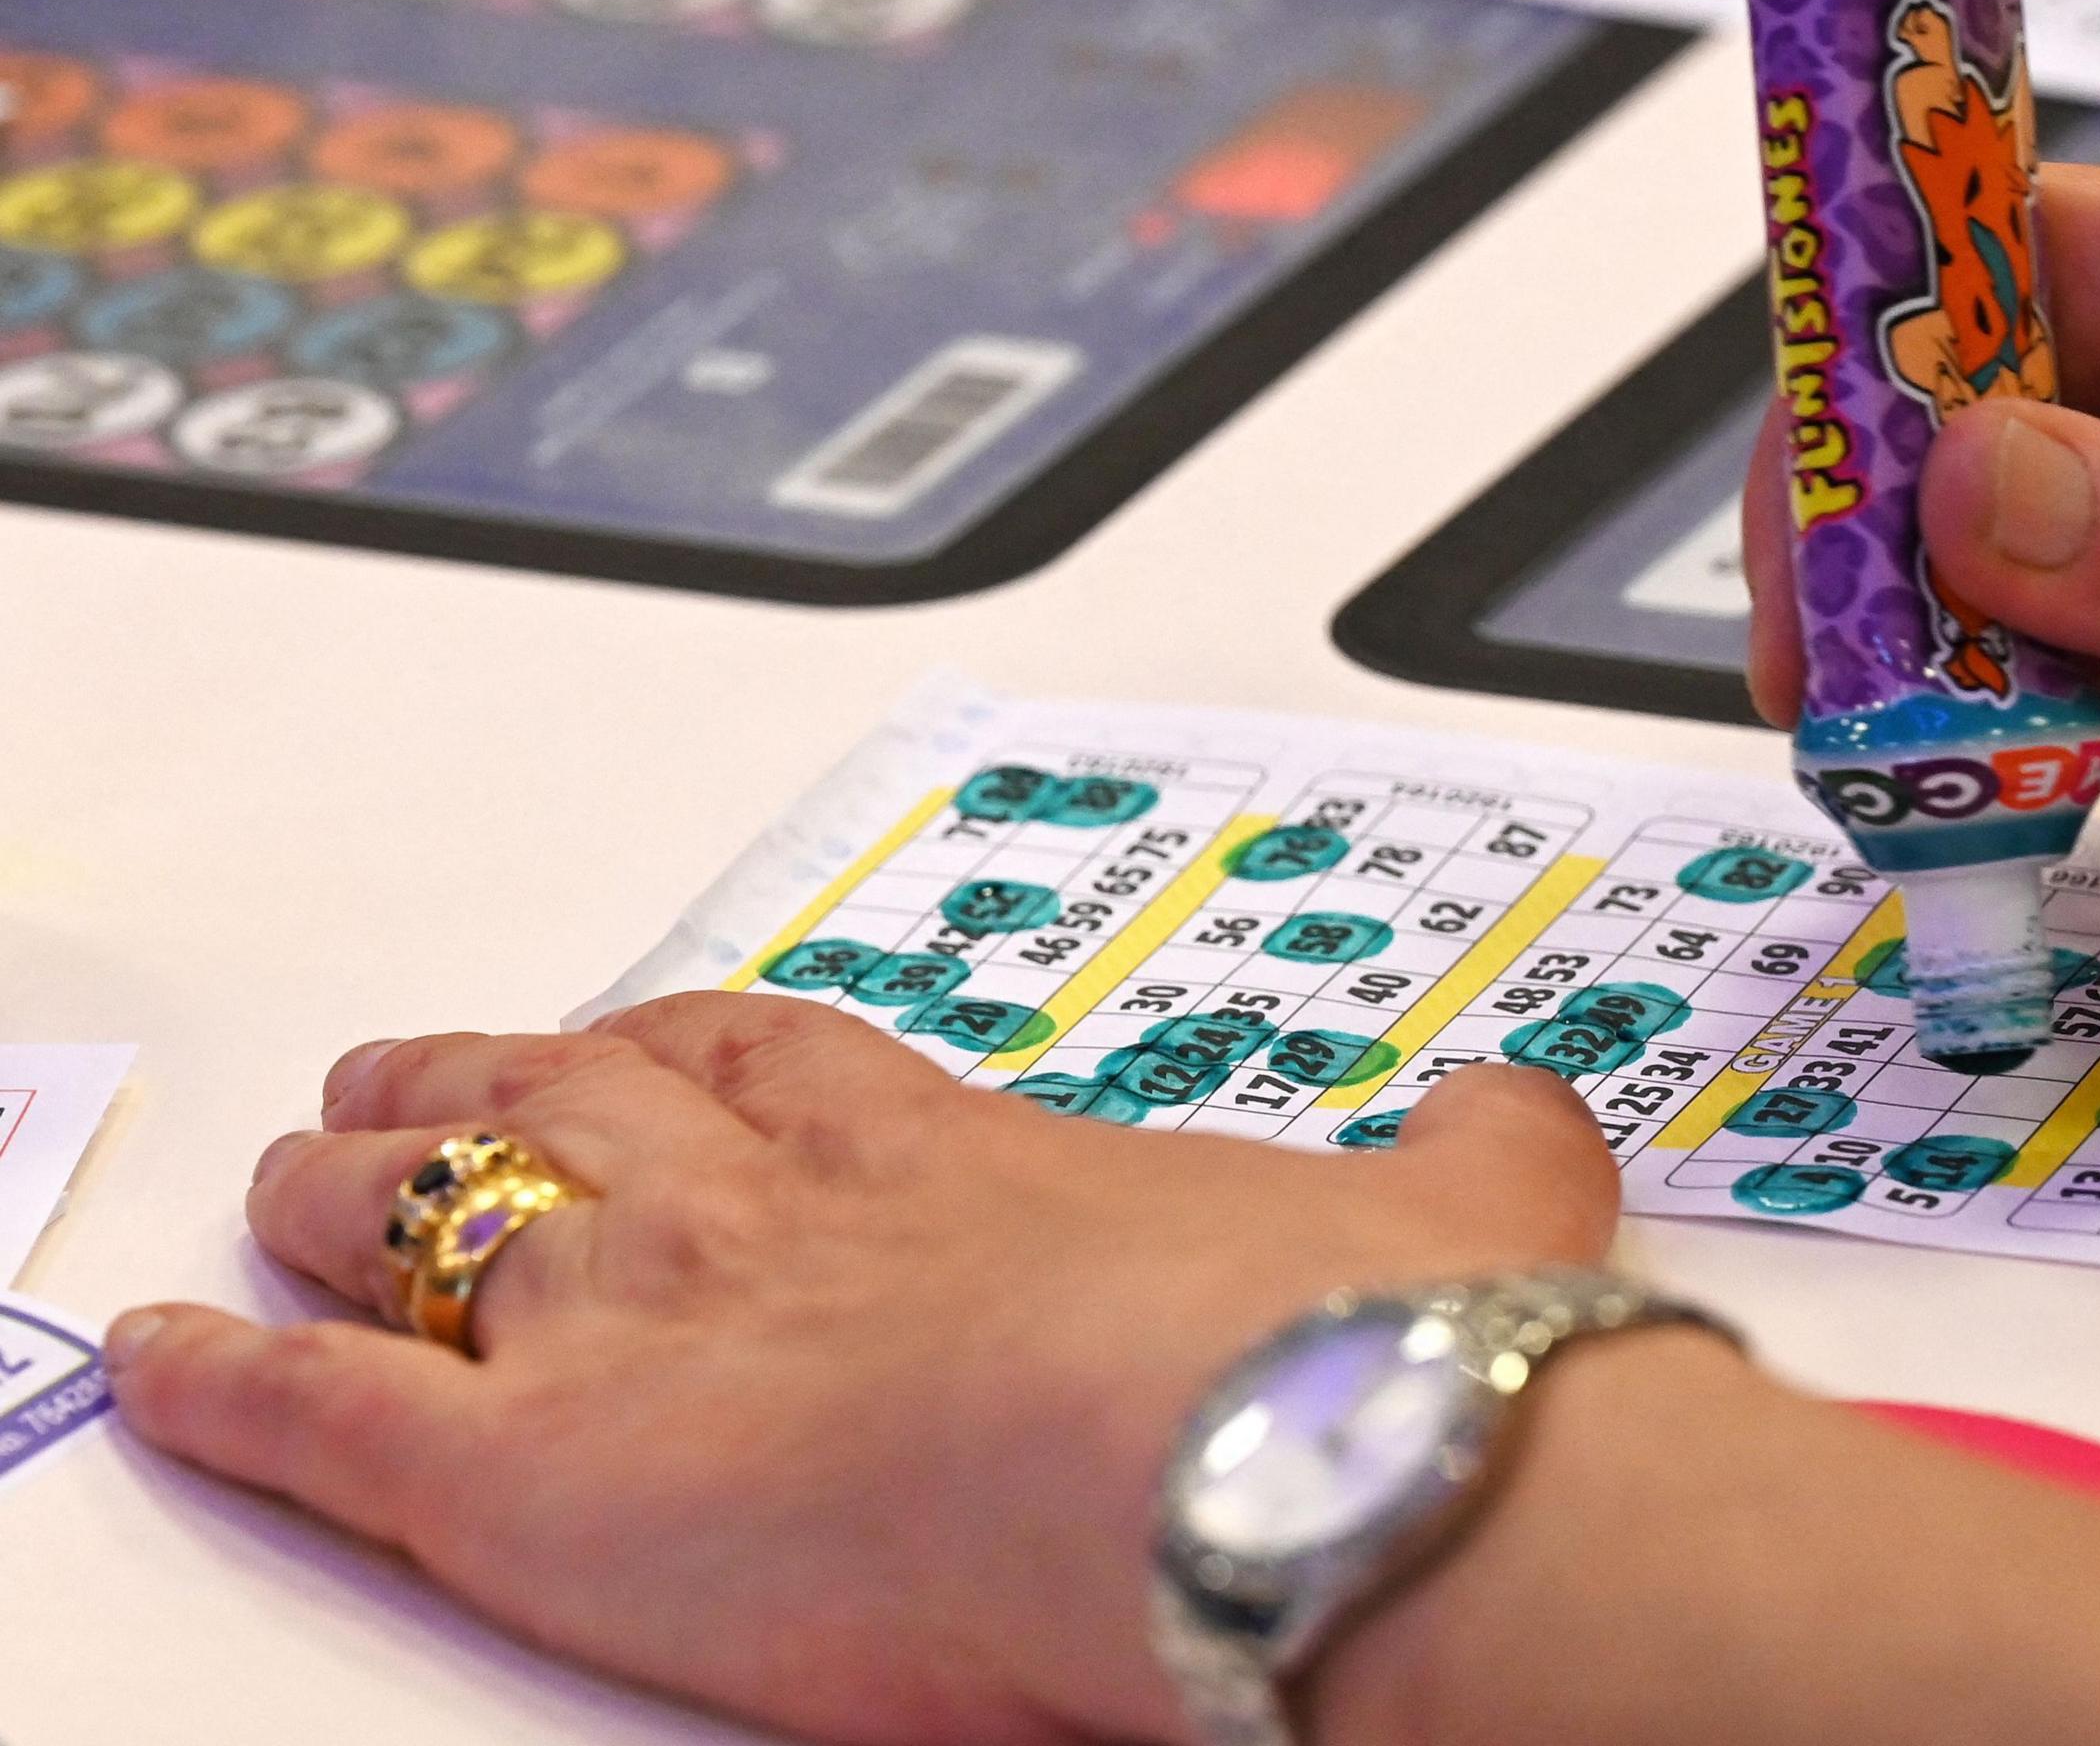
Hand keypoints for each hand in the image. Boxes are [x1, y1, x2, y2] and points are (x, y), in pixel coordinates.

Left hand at [103, 996, 1658, 1745]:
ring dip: (349, 1200)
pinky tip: (159, 1366)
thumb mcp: (1470, 1205)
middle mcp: (789, 1214)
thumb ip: (1475, 1148)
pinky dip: (226, 1392)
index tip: (660, 1040)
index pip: (790, 1066)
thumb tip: (1520, 1119)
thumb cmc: (1351, 1347)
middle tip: (421, 1074)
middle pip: (582, 1109)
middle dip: (491, 1089)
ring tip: (292, 1180)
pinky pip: (329, 1422)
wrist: (1278, 1449)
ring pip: (435, 1225)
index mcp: (974, 1154)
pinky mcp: (544, 1480)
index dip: (703, 1050)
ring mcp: (653, 1329)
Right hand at [1748, 150, 2099, 866]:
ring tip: (1999, 783)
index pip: (2002, 253)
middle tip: (1885, 744)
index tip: (1820, 573)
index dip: (1871, 389)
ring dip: (1967, 649)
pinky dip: (2055, 698)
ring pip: (2022, 522)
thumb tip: (1958, 484)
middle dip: (1897, 561)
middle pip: (1977, 400)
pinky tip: (2084, 775)